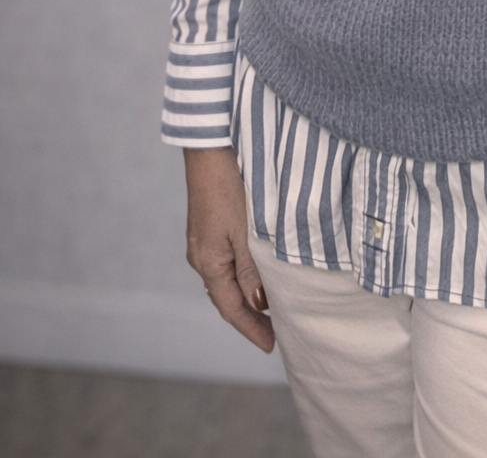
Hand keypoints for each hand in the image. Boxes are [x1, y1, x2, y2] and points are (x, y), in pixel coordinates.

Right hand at [184, 147, 274, 352]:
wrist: (211, 150)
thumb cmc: (229, 188)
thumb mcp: (245, 231)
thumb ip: (252, 269)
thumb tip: (259, 303)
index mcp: (208, 263)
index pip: (231, 308)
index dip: (251, 328)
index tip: (271, 346)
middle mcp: (201, 256)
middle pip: (227, 297)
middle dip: (250, 317)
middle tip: (275, 332)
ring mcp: (203, 242)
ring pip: (227, 279)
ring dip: (247, 295)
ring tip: (271, 308)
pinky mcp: (209, 227)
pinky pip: (226, 262)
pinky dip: (242, 275)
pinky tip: (258, 273)